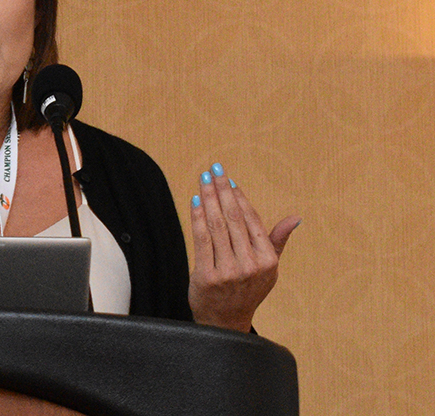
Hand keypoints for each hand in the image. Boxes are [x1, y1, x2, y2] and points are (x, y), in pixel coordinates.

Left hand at [188, 162, 299, 332]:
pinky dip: (197, 217)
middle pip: (233, 218)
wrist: (224, 322)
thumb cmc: (247, 289)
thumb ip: (278, 240)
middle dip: (222, 190)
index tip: (228, 179)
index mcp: (267, 261)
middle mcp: (250, 266)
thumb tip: (296, 218)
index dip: (238, 197)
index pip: (251, 220)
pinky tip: (195, 201)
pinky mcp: (207, 276)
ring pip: (217, 226)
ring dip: (208, 198)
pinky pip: (201, 240)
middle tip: (214, 169)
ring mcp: (228, 272)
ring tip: (203, 179)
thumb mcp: (268, 268)